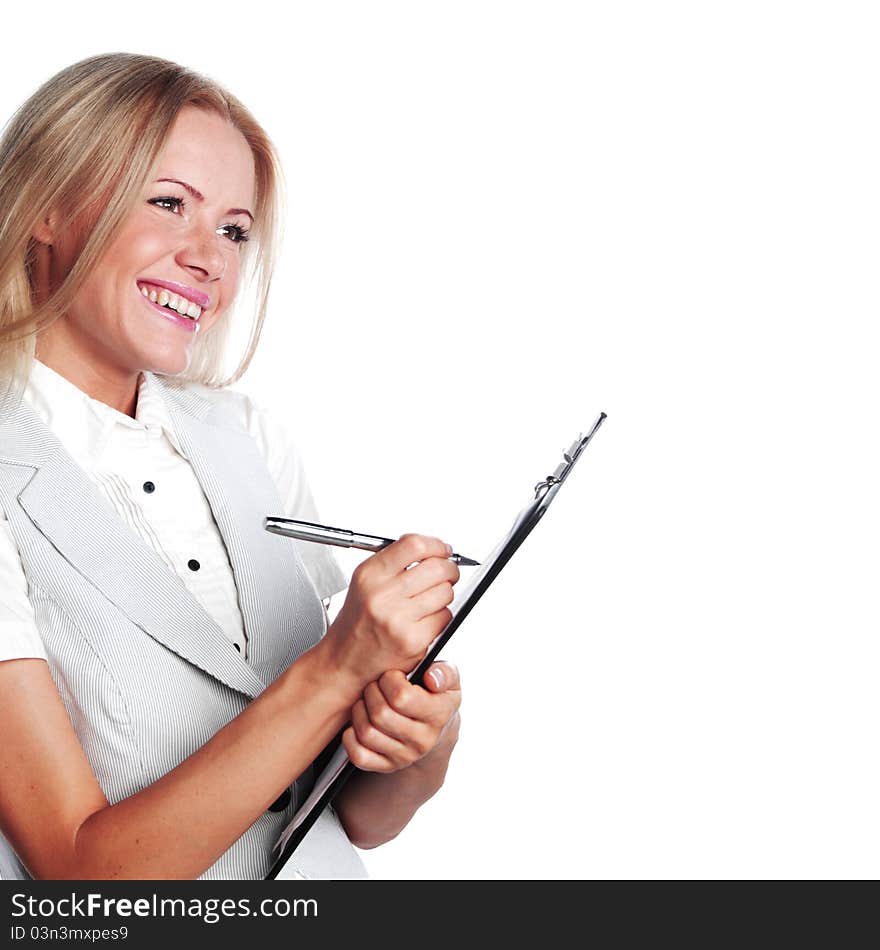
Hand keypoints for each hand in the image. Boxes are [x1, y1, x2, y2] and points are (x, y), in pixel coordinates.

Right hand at [325, 534, 459, 685]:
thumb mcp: (365, 583)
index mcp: (369, 575)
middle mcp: (381, 595)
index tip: (443, 549)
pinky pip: (445, 617)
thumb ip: (395, 562)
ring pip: (445, 592)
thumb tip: (434, 550)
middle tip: (447, 573)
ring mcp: (398, 619)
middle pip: (436, 567)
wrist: (344, 660)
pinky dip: (441, 616)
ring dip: (445, 593)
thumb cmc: (358, 622)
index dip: (436, 545)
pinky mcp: (413, 640)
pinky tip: (425, 619)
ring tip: (430, 599)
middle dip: (449, 569)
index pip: (414, 545)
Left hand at [341, 662, 461, 772]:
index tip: (393, 676)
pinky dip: (351, 738)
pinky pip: (359, 755)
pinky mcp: (387, 766)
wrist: (436, 728)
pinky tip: (359, 724)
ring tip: (368, 701)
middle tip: (377, 685)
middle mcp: (423, 740)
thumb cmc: (435, 695)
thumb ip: (444, 673)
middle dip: (372, 692)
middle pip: (380, 714)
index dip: (390, 680)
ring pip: (367, 733)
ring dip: (359, 712)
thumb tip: (430, 678)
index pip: (401, 697)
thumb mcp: (449, 680)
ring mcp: (404, 757)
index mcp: (439, 715)